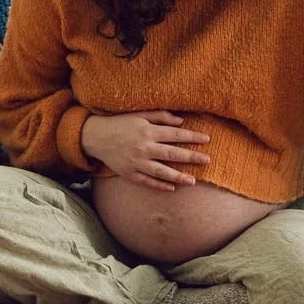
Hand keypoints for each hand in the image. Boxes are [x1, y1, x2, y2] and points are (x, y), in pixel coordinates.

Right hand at [80, 110, 209, 191]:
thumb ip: (161, 116)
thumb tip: (181, 122)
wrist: (96, 137)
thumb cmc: (121, 123)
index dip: (192, 137)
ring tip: (193, 182)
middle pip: (172, 154)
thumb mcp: (140, 114)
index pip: (175, 135)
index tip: (207, 139)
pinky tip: (172, 188)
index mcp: (148, 131)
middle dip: (191, 157)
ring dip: (178, 177)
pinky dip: (159, 186)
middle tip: (207, 160)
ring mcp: (136, 162)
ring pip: (161, 171)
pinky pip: (146, 181)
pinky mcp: (129, 173)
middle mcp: (144, 147)